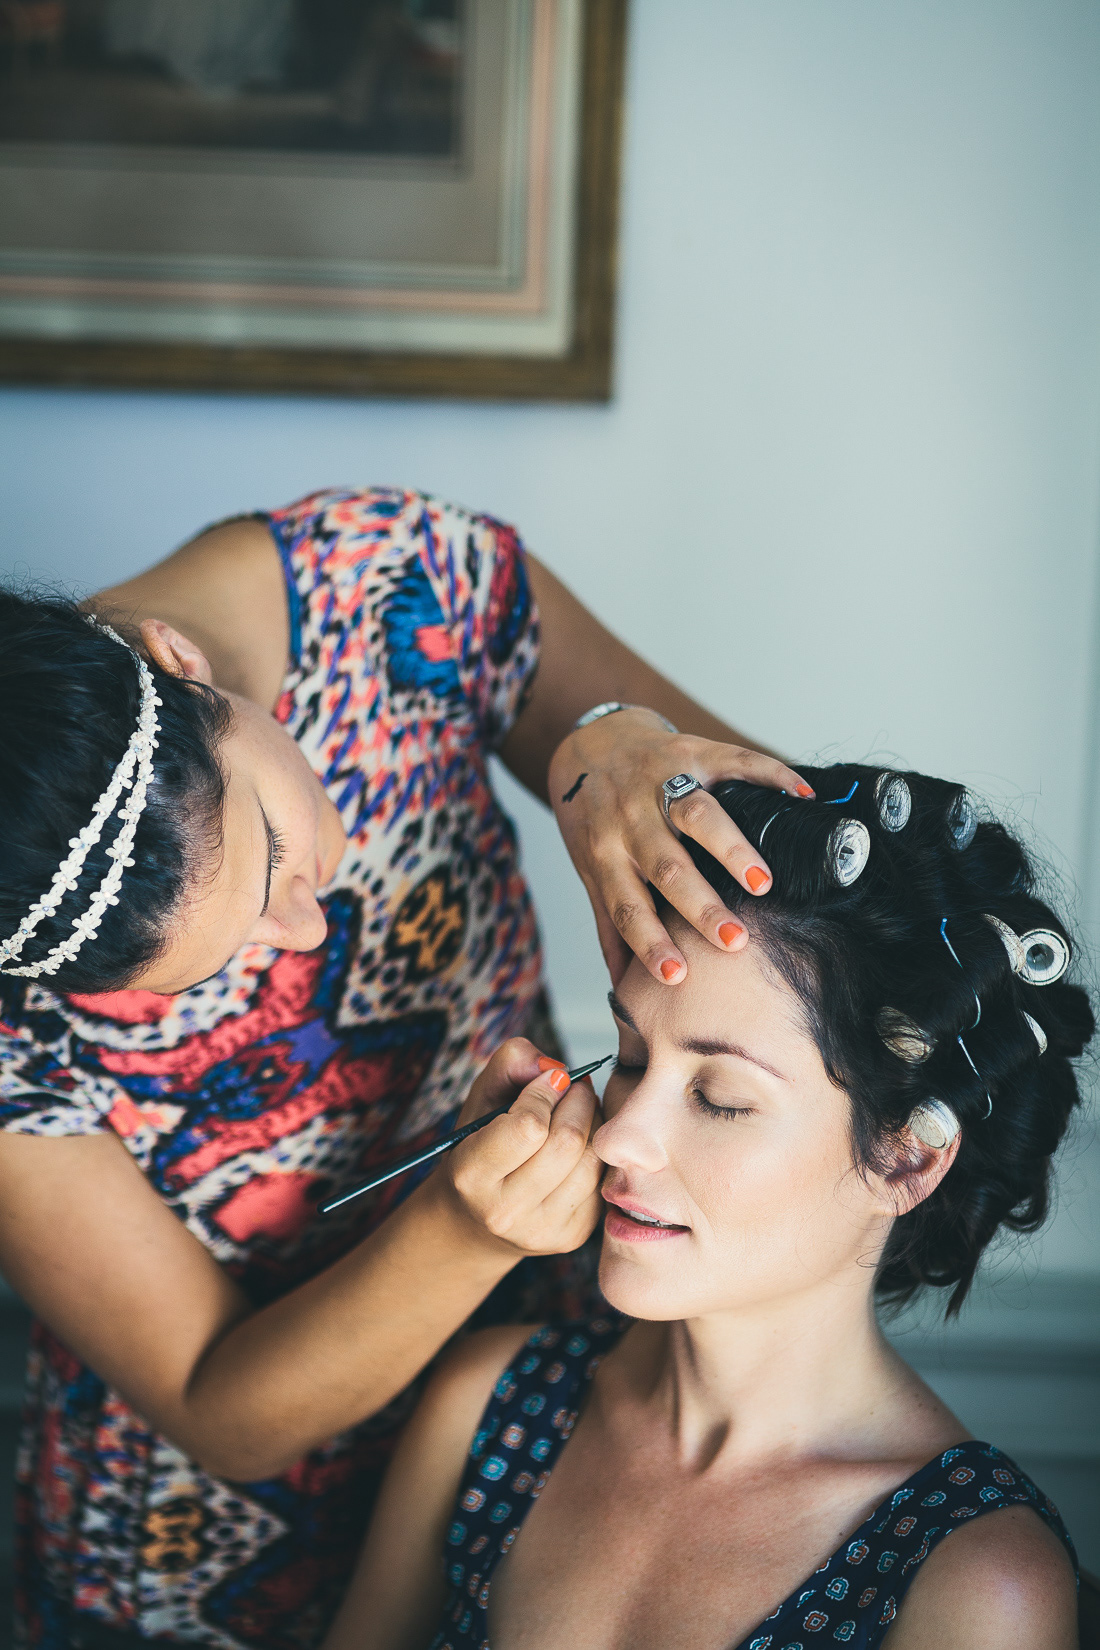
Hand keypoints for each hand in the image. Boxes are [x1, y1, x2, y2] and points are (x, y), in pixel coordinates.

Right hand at [441, 1040, 601, 1256]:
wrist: (472, 1223)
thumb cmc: (477, 1150)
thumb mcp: (479, 1102)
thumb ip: (509, 1065)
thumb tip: (554, 1066)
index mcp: (471, 1176)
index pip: (529, 1126)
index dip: (545, 1092)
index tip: (549, 1078)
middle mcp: (505, 1211)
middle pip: (568, 1141)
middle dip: (578, 1101)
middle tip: (573, 1087)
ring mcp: (542, 1230)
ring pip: (592, 1160)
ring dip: (594, 1123)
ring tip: (578, 1112)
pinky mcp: (572, 1237)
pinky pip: (602, 1180)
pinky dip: (598, 1152)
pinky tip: (581, 1144)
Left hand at [547, 708, 812, 983]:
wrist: (589, 744)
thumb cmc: (595, 818)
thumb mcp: (592, 870)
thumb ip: (611, 924)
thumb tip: (623, 989)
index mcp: (606, 855)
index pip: (627, 905)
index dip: (649, 941)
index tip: (677, 975)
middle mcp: (630, 820)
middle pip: (665, 865)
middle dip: (700, 904)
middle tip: (735, 940)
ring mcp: (661, 781)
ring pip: (696, 815)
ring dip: (730, 849)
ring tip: (762, 882)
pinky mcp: (692, 749)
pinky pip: (735, 762)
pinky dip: (771, 775)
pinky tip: (802, 796)